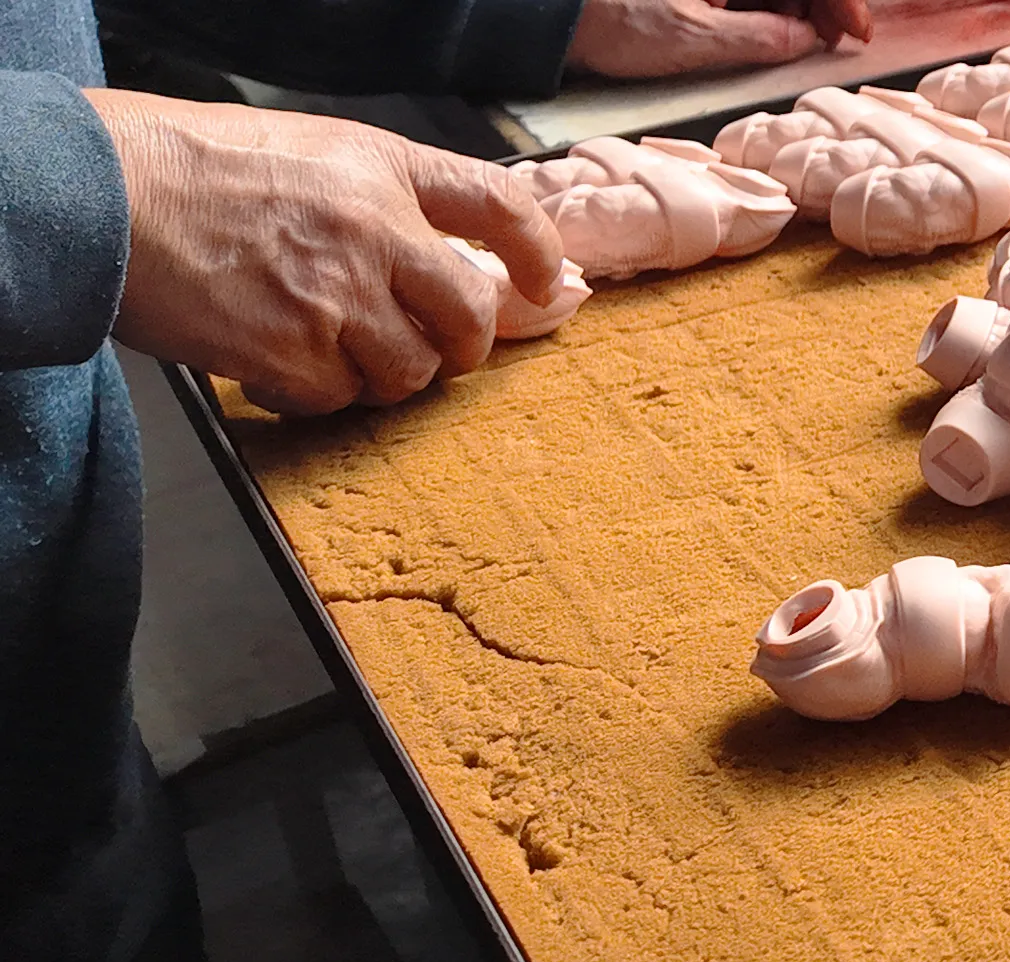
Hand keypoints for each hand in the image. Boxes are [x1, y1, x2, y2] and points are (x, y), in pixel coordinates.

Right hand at [84, 90, 564, 414]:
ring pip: (410, 372)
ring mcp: (338, 294)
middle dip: (460, 349)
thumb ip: (379, 204)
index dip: (538, 252)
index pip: (498, 204)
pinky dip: (311, 395)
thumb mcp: (307, 154)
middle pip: (470, 316)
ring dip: (379, 375)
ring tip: (325, 348)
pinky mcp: (295, 350)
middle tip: (433, 353)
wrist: (101, 193)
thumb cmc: (189, 168)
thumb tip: (436, 266)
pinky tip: (273, 364)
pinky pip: (338, 398)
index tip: (548, 286)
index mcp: (380, 168)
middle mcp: (374, 230)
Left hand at [566, 0, 872, 78]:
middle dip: (821, 1)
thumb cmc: (613, 19)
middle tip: (839, 39)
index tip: (854, 30)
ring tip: (810, 39)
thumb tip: (804, 39)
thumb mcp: (693, 39)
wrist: (554, 16)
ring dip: (797, 3)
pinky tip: (777, 27)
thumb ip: (758, 37)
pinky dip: (768, 2)